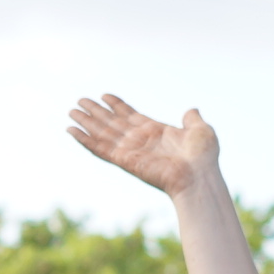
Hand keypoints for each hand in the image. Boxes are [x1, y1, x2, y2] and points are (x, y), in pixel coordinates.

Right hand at [67, 93, 220, 196]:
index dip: (117, 105)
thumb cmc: (203, 157)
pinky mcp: (123, 160)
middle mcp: (139, 141)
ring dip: (86, 122)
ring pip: (102, 133)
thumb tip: (191, 110)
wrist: (198, 176)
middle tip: (80, 101)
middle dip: (96, 112)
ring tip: (71, 111)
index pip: (131, 116)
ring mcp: (130, 151)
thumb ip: (192, 119)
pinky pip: (100, 148)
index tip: (104, 96)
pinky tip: (72, 131)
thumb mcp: (200, 130)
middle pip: (111, 123)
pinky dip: (85, 140)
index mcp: (156, 132)